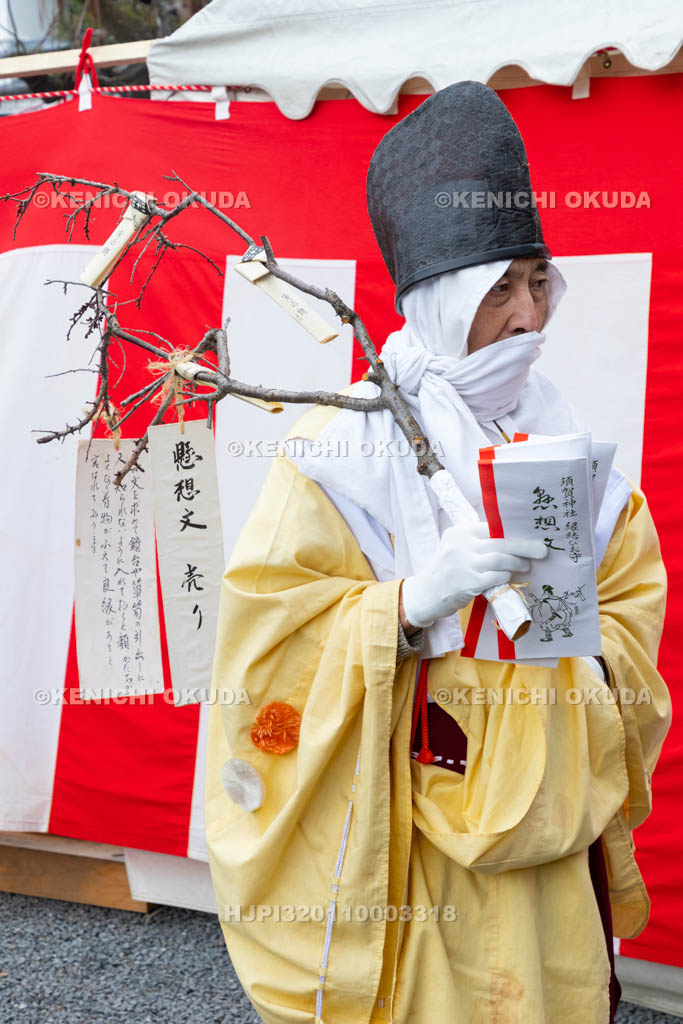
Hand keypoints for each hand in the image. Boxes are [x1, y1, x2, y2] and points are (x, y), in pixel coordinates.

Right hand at [401, 521, 547, 628]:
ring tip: (526, 566)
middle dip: (524, 546)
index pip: (491, 527)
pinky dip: (506, 577)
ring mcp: (463, 565)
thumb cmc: (446, 570)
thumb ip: (477, 542)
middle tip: (542, 550)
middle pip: (500, 542)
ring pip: (500, 559)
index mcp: (459, 532)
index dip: (512, 531)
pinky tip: (509, 578)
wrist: (425, 594)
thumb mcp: (455, 549)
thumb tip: (513, 540)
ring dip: (517, 563)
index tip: (529, 534)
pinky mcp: (468, 583)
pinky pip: (495, 577)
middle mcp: (460, 546)